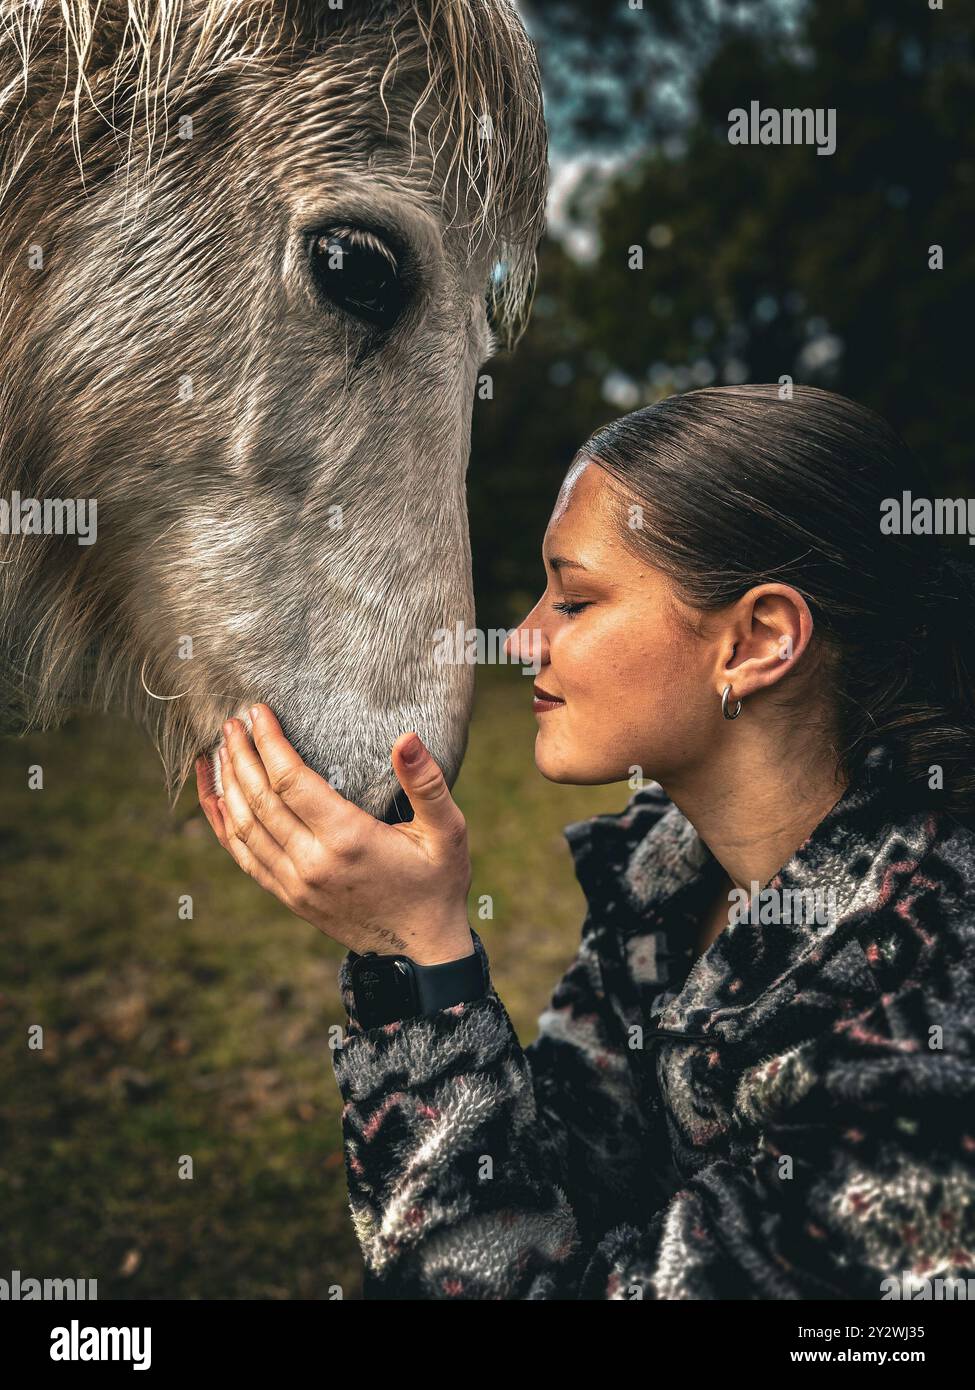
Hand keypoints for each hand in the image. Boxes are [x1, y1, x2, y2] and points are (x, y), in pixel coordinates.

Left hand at [195, 705, 473, 965]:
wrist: (420, 951)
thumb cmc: (438, 883)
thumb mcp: (447, 831)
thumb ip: (427, 783)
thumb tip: (406, 737)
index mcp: (348, 839)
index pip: (291, 780)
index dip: (269, 743)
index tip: (256, 712)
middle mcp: (313, 862)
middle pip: (259, 800)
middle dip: (240, 756)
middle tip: (230, 722)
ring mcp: (296, 883)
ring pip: (244, 828)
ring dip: (227, 786)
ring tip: (218, 750)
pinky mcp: (289, 897)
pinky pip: (244, 856)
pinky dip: (223, 825)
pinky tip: (214, 799)